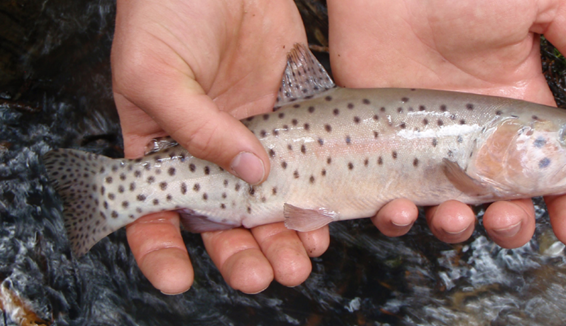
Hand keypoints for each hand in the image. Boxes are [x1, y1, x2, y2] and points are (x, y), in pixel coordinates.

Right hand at [111, 0, 328, 293]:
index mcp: (162, 149)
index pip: (154, 213)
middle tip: (261, 276)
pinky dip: (317, 195)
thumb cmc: (165, 11)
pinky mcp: (294, 119)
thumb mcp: (155, 71)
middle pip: (223, 221)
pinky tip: (326, 219)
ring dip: (283, 236)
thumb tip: (248, 173)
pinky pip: (307, 165)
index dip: (161, 252)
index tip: (177, 280)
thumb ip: (195, 126)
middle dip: (241, 255)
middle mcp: (210, 153)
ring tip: (299, 261)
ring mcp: (254, 139)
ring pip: (270, 203)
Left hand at [327, 0, 565, 246]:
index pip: (550, 170)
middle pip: (502, 201)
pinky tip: (400, 208)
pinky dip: (396, 218)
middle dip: (510, 226)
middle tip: (506, 220)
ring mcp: (428, 145)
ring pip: (448, 209)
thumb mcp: (538, 6)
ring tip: (454, 216)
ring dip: (456, 229)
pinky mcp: (384, 148)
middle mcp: (475, 136)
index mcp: (516, 110)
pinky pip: (391, 199)